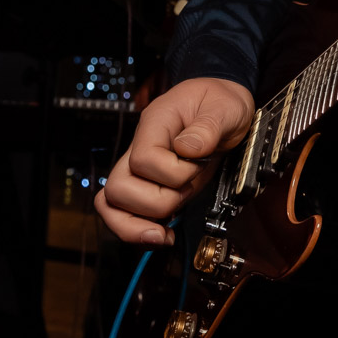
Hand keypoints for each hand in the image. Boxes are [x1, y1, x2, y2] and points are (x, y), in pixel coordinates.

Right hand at [95, 76, 254, 245]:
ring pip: (112, 206)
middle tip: (187, 191)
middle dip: (158, 202)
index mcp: (155, 123)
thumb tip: (188, 149)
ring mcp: (140, 170)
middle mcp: (139, 148)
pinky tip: (165, 235)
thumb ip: (209, 126)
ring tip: (171, 223)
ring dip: (144, 222)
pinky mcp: (148, 187)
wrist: (222, 108)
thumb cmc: (219, 103)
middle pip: (118, 189)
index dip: (172, 173)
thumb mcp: (225, 107)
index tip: (198, 165)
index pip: (143, 159)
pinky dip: (140, 233)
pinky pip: (125, 215)